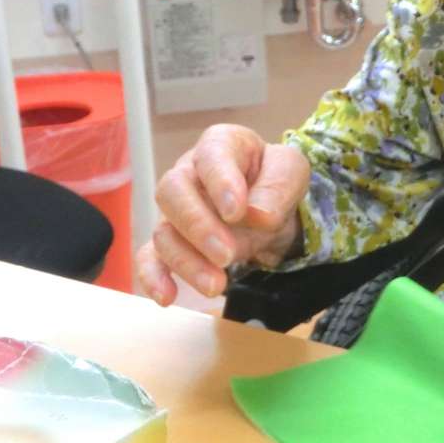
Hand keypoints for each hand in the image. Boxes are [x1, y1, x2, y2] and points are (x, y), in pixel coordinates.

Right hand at [136, 124, 309, 305]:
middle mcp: (190, 174)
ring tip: (217, 285)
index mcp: (221, 145)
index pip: (212, 157)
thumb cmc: (276, 177)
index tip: (237, 211)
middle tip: (227, 254)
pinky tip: (167, 297)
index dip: (220, 183)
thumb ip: (278, 186)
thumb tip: (257, 215)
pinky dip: (154, 277)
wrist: (271, 204)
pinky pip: (151, 257)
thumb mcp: (291, 171)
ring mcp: (177, 210)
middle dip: (198, 227)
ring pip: (164, 232)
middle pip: (173, 192)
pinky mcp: (174, 241)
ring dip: (186, 262)